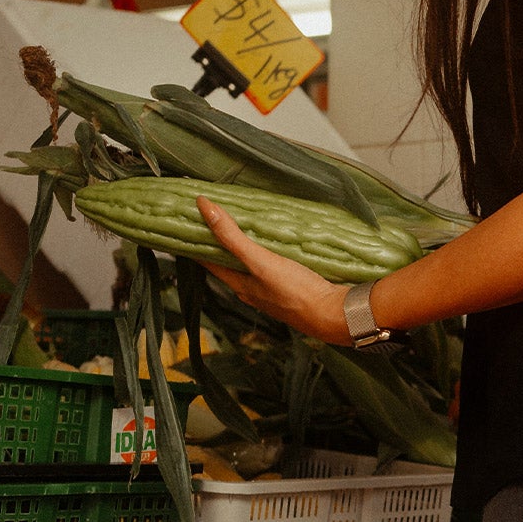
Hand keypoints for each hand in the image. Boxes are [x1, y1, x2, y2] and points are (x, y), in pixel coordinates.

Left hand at [198, 196, 352, 343]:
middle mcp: (254, 291)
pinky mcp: (295, 291)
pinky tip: (281, 248)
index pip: (209, 261)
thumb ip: (232, 237)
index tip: (188, 224)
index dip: (197, 242)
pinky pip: (275, 270)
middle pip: (230, 264)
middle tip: (218, 220)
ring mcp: (274, 293)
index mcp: (240, 285)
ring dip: (248, 251)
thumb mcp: (261, 261)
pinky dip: (271, 257)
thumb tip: (204, 206)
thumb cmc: (296, 292)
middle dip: (223, 244)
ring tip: (249, 230)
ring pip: (253, 268)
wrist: (334, 315)